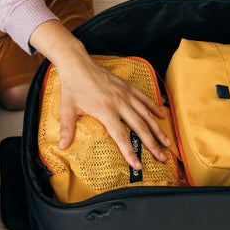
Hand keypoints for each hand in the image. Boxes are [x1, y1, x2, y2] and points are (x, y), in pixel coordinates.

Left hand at [56, 53, 171, 169]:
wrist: (78, 64)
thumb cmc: (72, 87)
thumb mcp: (67, 109)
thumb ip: (67, 129)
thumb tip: (62, 147)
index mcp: (105, 110)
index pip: (121, 136)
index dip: (130, 152)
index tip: (137, 165)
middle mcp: (119, 103)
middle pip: (140, 127)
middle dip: (152, 144)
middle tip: (162, 156)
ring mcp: (125, 94)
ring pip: (146, 114)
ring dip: (158, 129)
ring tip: (167, 142)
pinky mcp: (127, 86)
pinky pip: (144, 98)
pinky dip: (154, 108)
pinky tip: (161, 116)